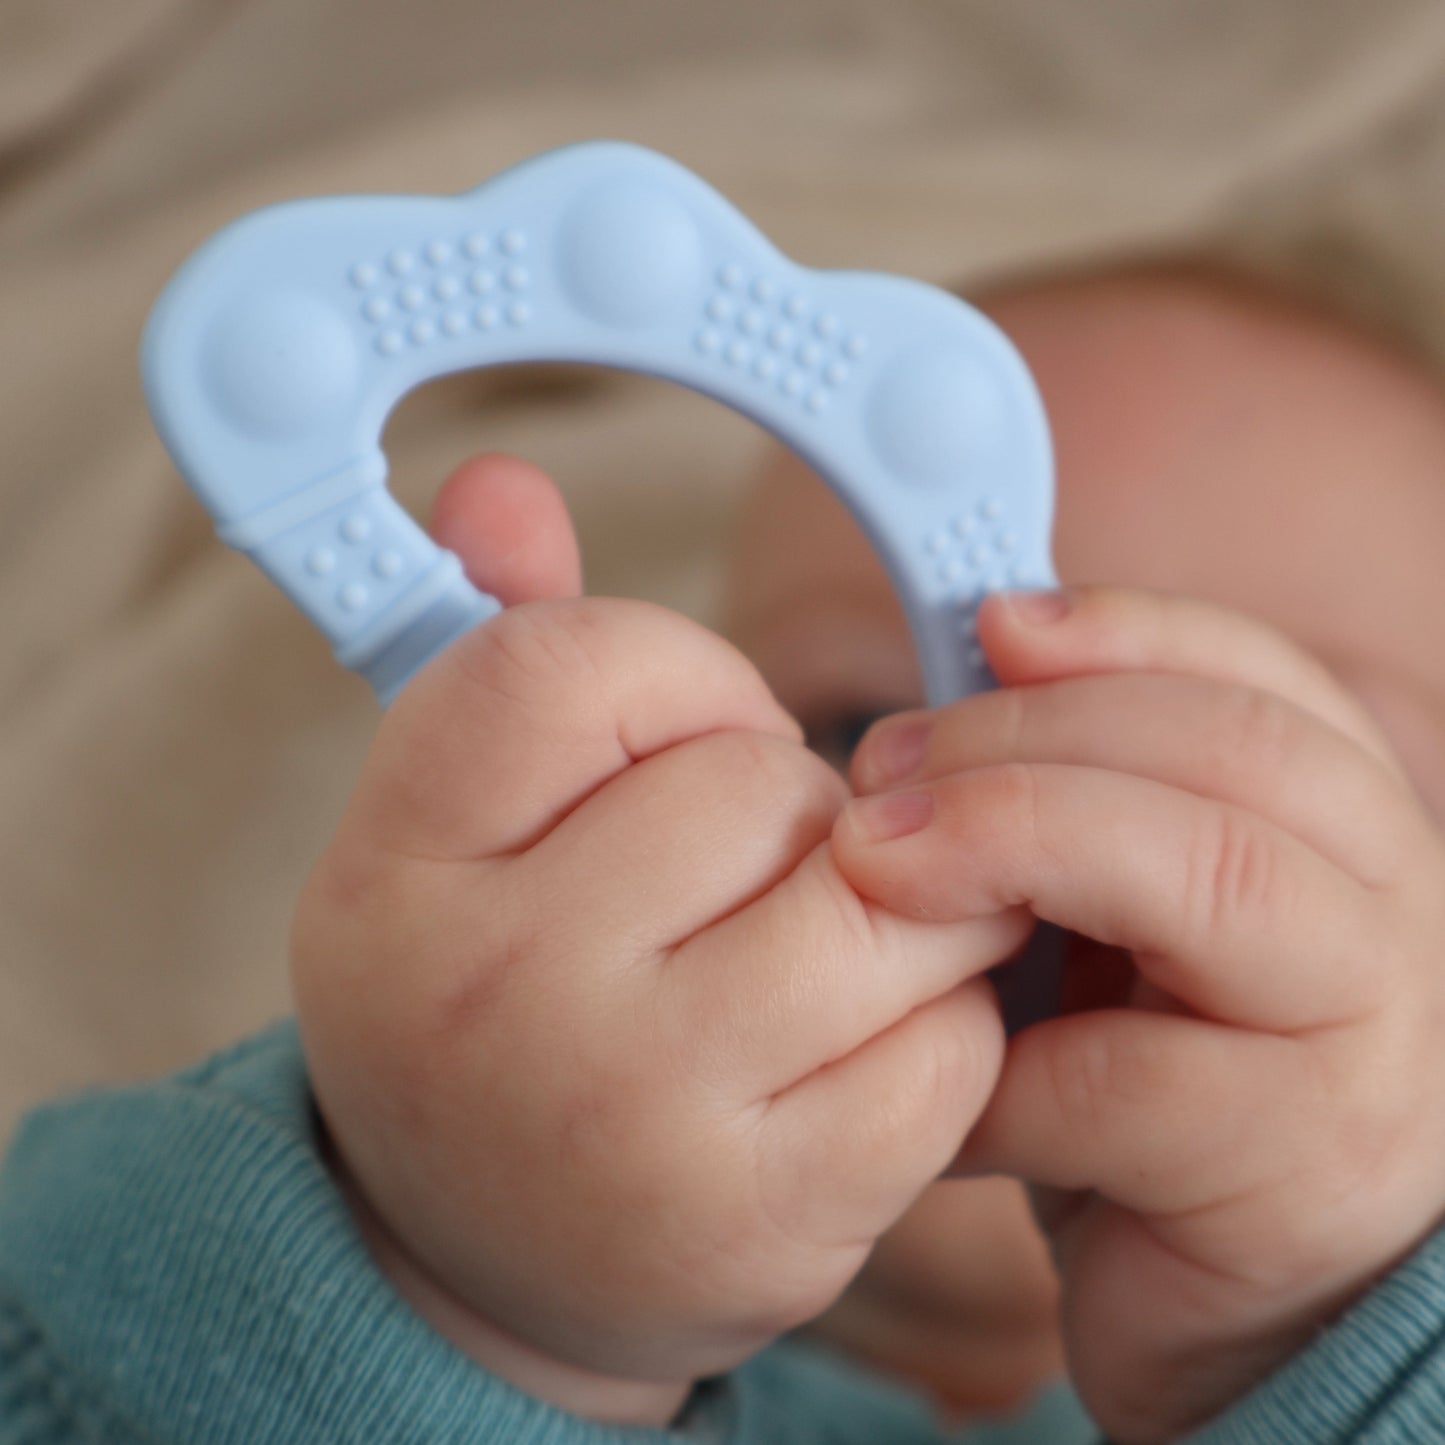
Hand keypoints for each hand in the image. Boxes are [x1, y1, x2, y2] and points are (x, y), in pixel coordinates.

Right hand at [292, 455, 1026, 1424]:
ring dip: (890, 897)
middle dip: (786, 801)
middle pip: (759, 780)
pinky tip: (858, 1043)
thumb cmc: (489, 1004)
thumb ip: (495, 646)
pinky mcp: (770, 1222)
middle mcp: (501, 997)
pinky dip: (935, 1020)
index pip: (576, 659)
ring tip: (821, 937)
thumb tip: (503, 484)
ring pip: (884, 898)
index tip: (676, 746)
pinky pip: (946, 1042)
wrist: (493, 1258)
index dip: (673, 679)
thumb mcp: (450, 831)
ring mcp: (640, 1118)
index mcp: (400, 875)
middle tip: (743, 870)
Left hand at [833, 585, 1444, 1442]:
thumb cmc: (1141, 1079)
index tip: (987, 625)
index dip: (1123, 631)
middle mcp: (1389, 909)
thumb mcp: (1104, 921)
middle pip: (1233, 750)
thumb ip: (1063, 813)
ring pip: (1214, 877)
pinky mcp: (1308, 1174)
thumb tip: (932, 708)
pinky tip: (939, 1087)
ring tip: (873, 868)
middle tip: (877, 772)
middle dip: (1029, 737)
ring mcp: (1370, 1040)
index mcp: (1338, 826)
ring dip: (1020, 841)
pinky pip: (1131, 1086)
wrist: (1219, 1299)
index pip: (1259, 676)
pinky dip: (1003, 1073)